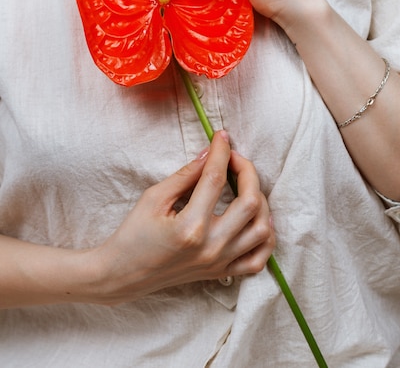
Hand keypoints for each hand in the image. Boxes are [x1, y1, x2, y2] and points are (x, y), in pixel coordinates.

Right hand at [89, 131, 274, 304]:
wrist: (123, 275)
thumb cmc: (133, 234)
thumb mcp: (154, 197)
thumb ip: (186, 175)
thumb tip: (211, 153)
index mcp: (190, 227)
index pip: (216, 179)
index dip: (222, 152)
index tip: (221, 136)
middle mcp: (211, 247)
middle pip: (250, 202)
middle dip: (247, 171)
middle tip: (233, 157)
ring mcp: (219, 262)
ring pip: (263, 230)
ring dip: (260, 201)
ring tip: (245, 186)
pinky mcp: (221, 272)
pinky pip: (259, 259)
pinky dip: (265, 237)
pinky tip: (255, 219)